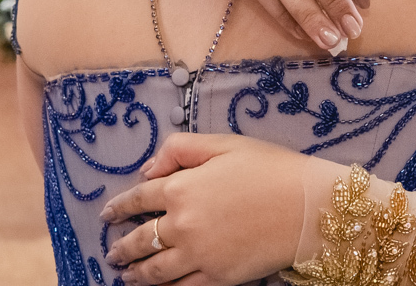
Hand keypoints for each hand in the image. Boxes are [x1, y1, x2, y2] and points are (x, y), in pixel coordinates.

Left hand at [100, 133, 342, 285]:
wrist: (307, 206)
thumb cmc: (269, 167)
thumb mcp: (222, 143)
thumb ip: (179, 149)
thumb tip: (147, 170)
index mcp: (181, 187)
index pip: (138, 199)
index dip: (119, 207)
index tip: (108, 214)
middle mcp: (182, 224)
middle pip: (141, 240)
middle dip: (121, 247)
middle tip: (112, 252)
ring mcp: (198, 255)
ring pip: (155, 271)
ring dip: (136, 274)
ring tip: (126, 276)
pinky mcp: (218, 277)